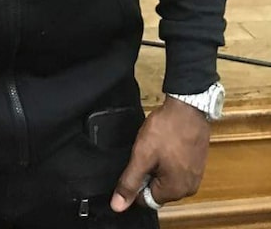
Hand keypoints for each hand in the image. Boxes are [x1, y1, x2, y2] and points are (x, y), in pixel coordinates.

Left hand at [110, 97, 210, 211]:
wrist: (187, 108)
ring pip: (166, 178)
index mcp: (176, 191)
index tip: (137, 162)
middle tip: (147, 151)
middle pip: (157, 190)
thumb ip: (129, 182)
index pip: (146, 199)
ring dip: (157, 165)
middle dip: (148, 172)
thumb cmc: (166, 131)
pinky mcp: (197, 164)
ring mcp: (195, 176)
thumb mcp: (142, 156)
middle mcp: (189, 189)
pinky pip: (176, 169)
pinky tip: (165, 144)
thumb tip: (118, 206)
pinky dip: (167, 159)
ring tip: (157, 146)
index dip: (136, 181)